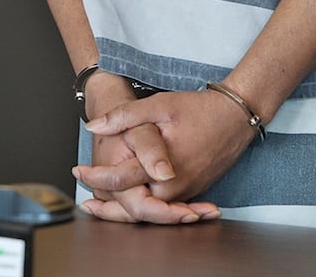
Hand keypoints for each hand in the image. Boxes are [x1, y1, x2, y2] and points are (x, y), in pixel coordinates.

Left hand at [81, 90, 255, 213]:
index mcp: (161, 168)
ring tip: (101, 207)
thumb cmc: (200, 109)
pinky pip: (165, 206)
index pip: (119, 181)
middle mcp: (173, 187)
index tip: (78, 171)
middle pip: (133, 208)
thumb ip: (124, 117)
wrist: (237, 117)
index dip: (94, 178)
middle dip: (107, 209)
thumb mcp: (159, 105)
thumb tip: (94, 126)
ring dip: (125, 211)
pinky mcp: (193, 190)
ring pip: (150, 211)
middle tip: (86, 203)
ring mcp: (185, 192)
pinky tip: (134, 201)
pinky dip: (147, 207)